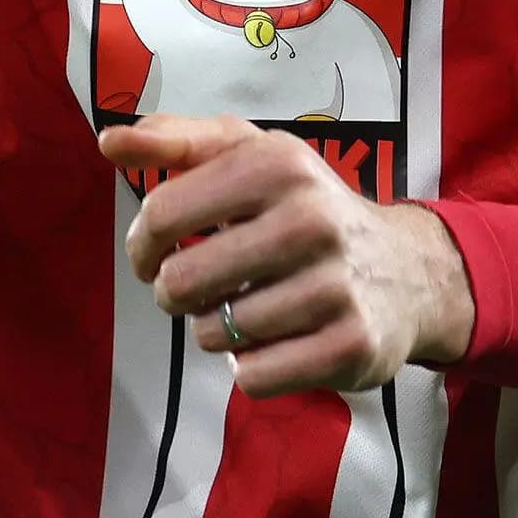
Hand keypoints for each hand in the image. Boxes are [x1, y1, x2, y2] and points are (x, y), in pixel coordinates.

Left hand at [101, 115, 472, 395]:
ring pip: (213, 335)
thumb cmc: (307, 210)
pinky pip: (253, 377)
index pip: (160, 214)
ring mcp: (334, 285)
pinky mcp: (351, 345)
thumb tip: (109, 140)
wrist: (408, 270)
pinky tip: (278, 340)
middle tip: (202, 287)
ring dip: (216, 331)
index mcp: (278, 163)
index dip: (143, 244)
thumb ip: (178, 141)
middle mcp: (310, 219)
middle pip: (180, 283)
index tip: (157, 252)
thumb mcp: (253, 156)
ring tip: (248, 308)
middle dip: (176, 293)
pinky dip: (251, 368)